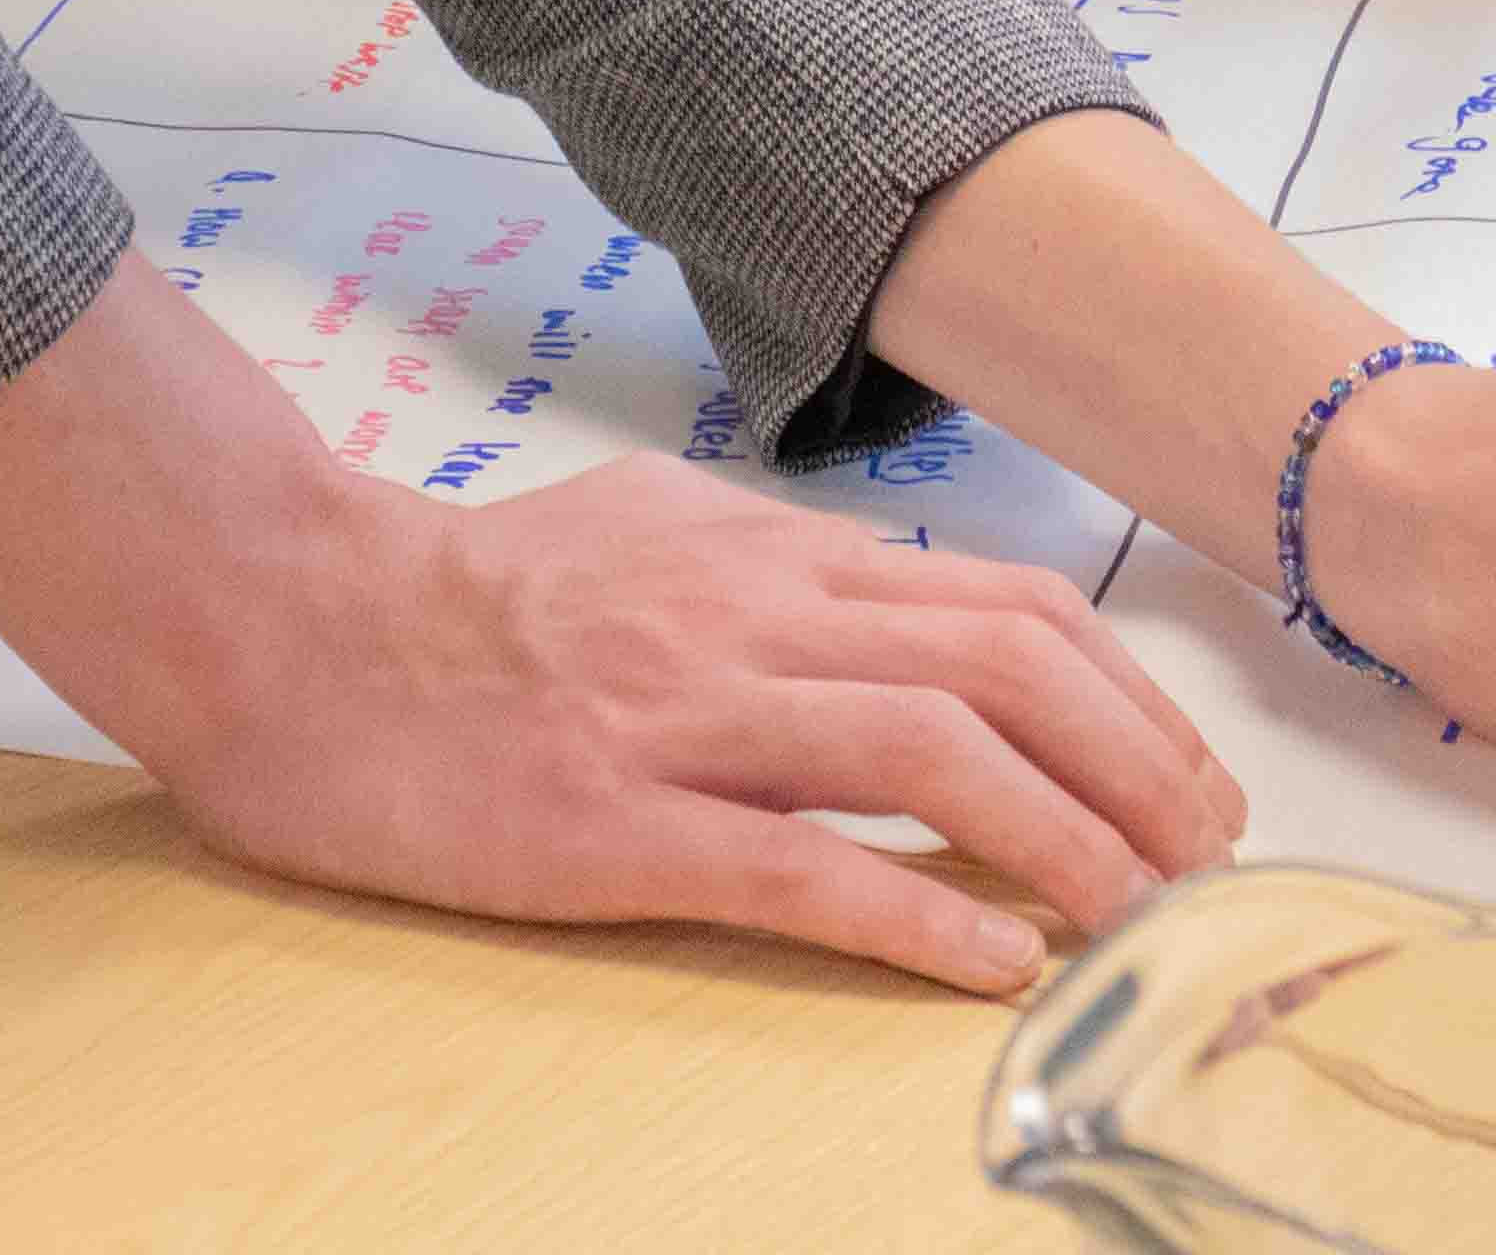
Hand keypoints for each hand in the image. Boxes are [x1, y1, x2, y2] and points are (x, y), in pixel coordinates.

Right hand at [0, 258, 1236, 992]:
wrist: (295, 630)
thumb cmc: (468, 596)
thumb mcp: (649, 534)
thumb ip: (778, 576)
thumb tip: (909, 620)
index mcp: (765, 553)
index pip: (1002, 604)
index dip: (1123, 694)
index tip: (1187, 776)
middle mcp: (748, 617)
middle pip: (1003, 666)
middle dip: (1133, 765)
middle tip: (1200, 857)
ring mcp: (681, 718)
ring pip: (927, 752)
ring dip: (1061, 837)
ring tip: (1134, 914)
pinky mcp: (610, 824)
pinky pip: (796, 865)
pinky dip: (914, 912)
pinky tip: (991, 961)